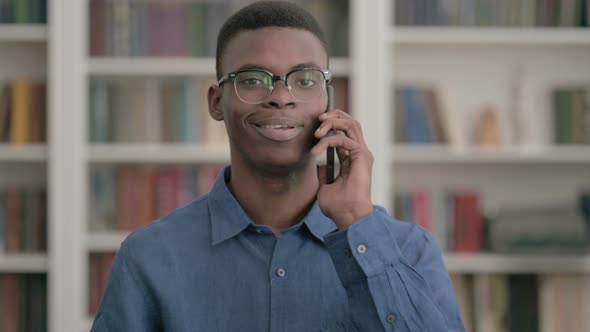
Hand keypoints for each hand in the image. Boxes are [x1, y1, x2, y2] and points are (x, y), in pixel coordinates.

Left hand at [312, 110, 373, 229]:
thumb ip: (323, 173)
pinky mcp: (361, 156)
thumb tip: (316, 165)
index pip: (344, 132)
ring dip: (332, 123)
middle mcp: (360, 152)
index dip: (331, 124)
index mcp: (353, 158)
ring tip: (317, 132)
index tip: (314, 129)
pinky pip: (342, 139)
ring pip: (350, 124)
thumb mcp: (325, 186)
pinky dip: (327, 142)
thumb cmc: (337, 206)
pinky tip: (316, 151)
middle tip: (318, 119)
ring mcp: (362, 153)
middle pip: (351, 122)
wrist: (347, 216)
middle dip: (334, 116)